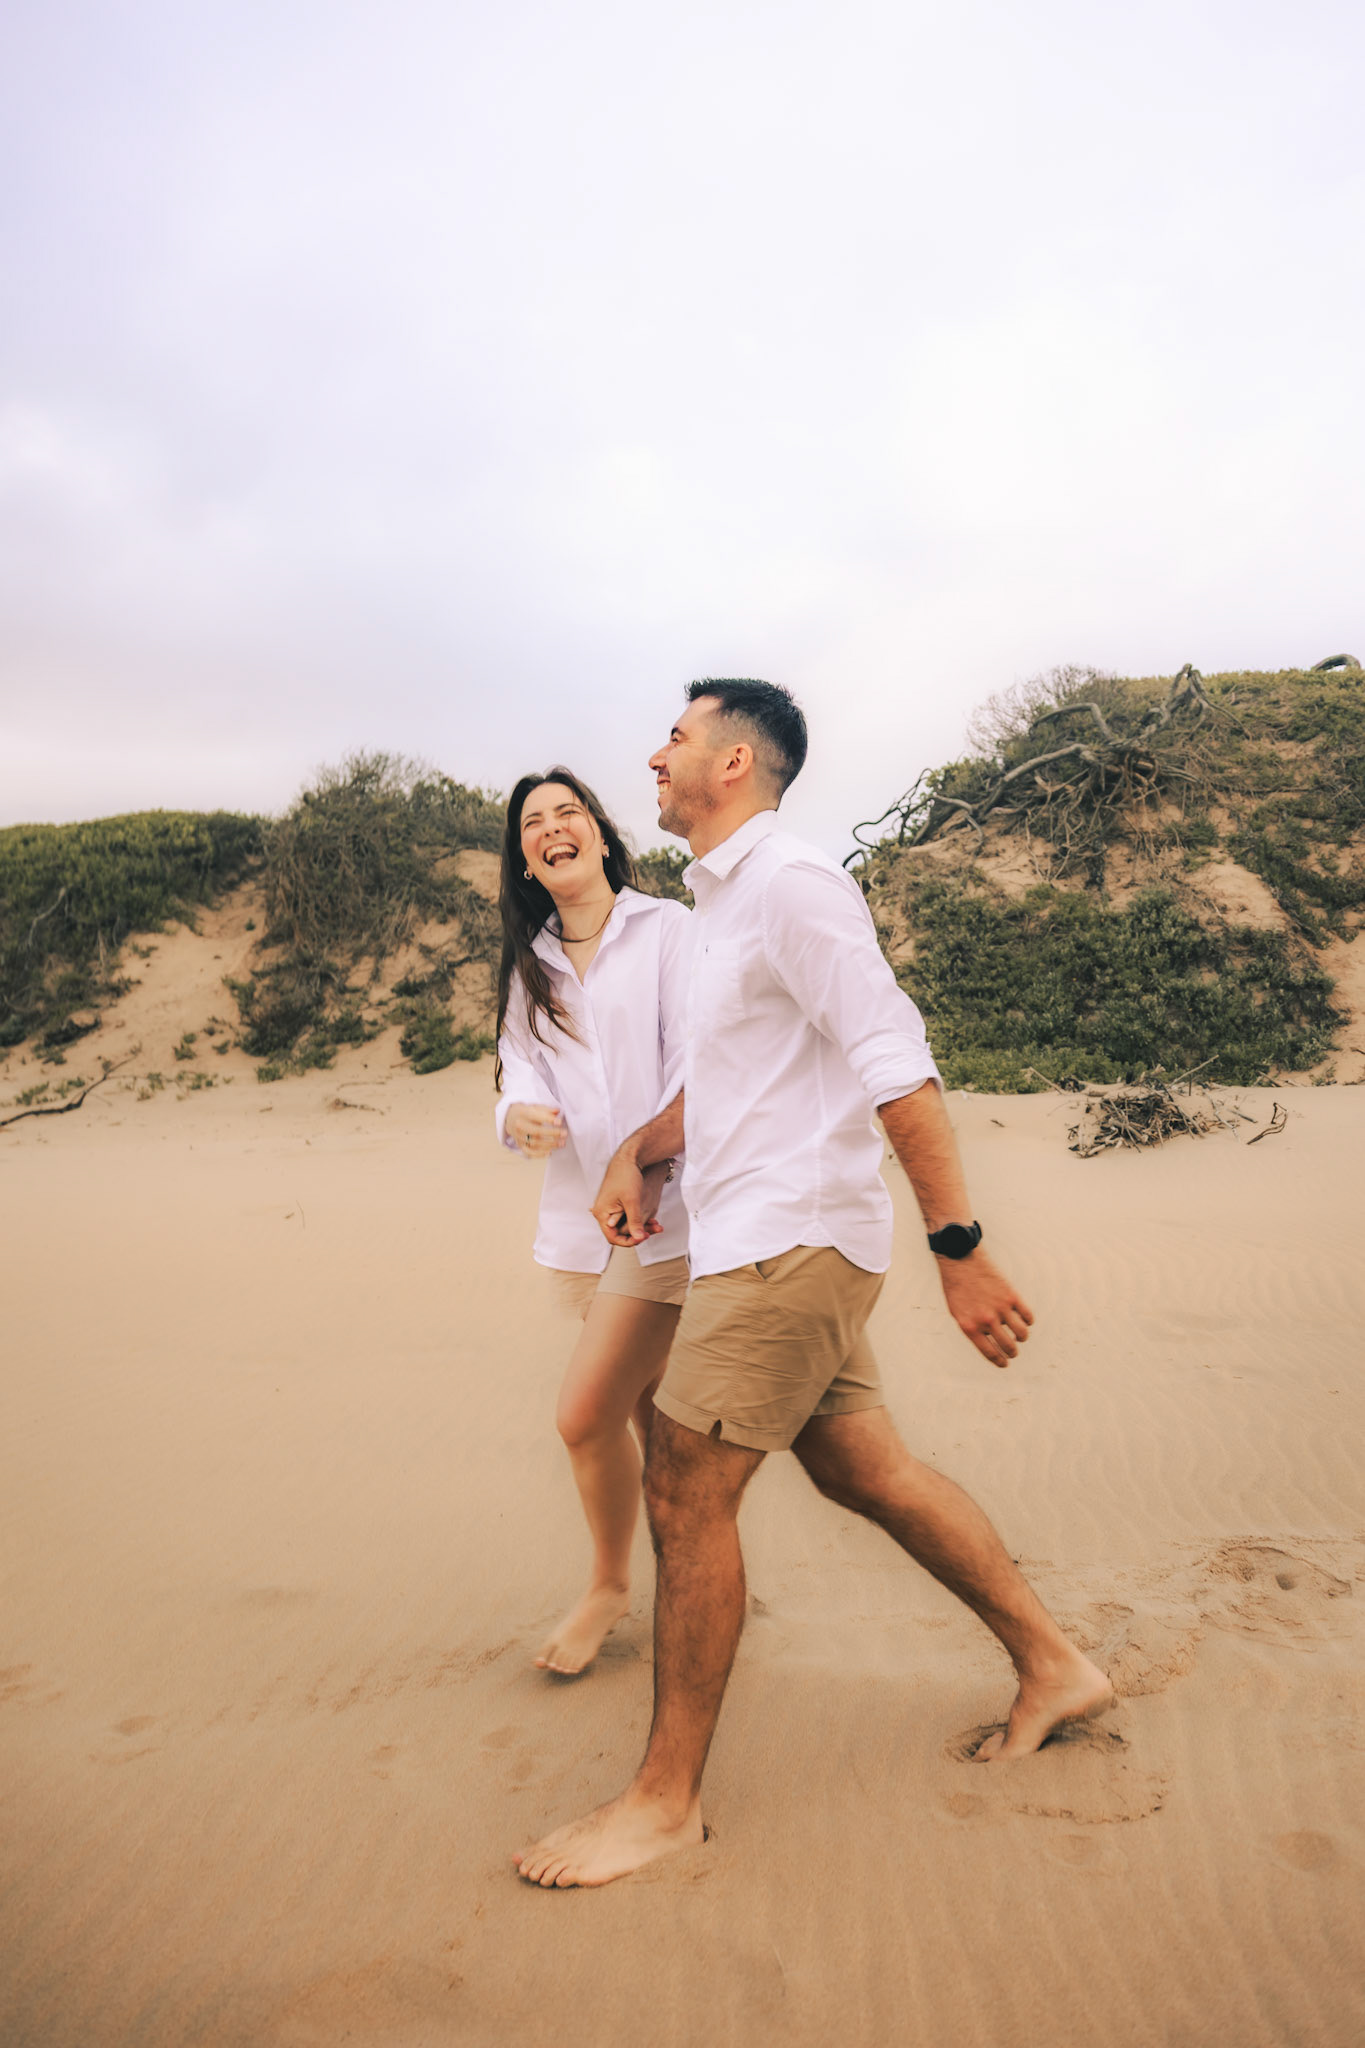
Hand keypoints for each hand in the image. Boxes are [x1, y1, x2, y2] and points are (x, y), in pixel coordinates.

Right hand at [505, 1103, 566, 1156]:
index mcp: (523, 1113)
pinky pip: (529, 1152)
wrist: (510, 1118)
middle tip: (564, 1134)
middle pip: (536, 1131)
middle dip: (552, 1133)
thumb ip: (546, 1109)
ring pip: (534, 1143)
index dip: (548, 1119)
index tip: (560, 1122)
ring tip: (562, 1143)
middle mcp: (520, 1126)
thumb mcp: (535, 1106)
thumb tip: (558, 1111)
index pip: (536, 1116)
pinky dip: (540, 1154)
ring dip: (550, 1144)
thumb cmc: (526, 1112)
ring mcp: (519, 1137)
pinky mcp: (520, 1145)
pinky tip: (550, 1152)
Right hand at [592, 1147, 667, 1247]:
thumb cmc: (627, 1176)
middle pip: (619, 1232)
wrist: (627, 1158)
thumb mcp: (632, 1202)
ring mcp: (608, 1208)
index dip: (629, 1241)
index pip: (613, 1237)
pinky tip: (651, 1219)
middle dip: (637, 1234)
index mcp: (602, 1213)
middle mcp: (602, 1212)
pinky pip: (626, 1217)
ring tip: (655, 1225)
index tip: (643, 1238)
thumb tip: (639, 1239)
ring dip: (640, 1227)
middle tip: (651, 1232)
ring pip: (624, 1225)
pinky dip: (638, 1219)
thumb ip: (635, 1222)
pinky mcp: (615, 1204)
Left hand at [936, 1251, 1033, 1368]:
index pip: (990, 1353)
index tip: (1005, 1364)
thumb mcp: (957, 1312)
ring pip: (1022, 1333)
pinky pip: (1027, 1316)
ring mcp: (1000, 1308)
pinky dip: (1028, 1321)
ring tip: (1019, 1336)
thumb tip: (990, 1341)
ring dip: (1022, 1337)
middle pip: (1009, 1346)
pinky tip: (1024, 1321)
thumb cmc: (956, 1287)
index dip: (1000, 1362)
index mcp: (970, 1327)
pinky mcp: (1011, 1295)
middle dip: (1012, 1352)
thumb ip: (973, 1328)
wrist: (960, 1260)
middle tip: (1013, 1352)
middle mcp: (986, 1320)